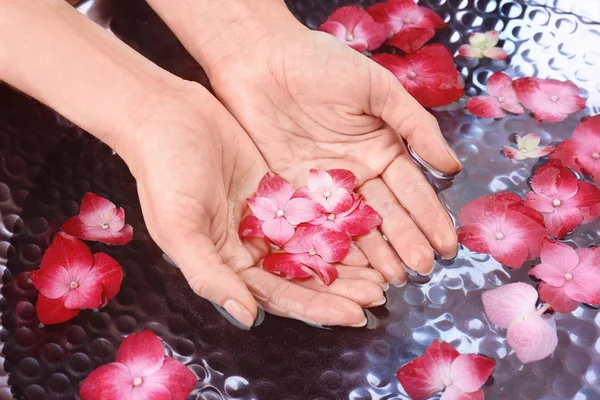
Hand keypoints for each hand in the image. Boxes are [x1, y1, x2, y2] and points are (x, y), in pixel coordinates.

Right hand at [118, 83, 385, 326]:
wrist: (166, 115)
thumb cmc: (164, 172)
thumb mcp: (180, 228)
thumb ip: (211, 275)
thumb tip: (248, 318)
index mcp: (226, 264)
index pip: (278, 297)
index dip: (317, 309)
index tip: (356, 314)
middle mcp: (248, 247)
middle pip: (302, 278)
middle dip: (340, 289)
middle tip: (380, 294)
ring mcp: (264, 219)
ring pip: (312, 248)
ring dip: (345, 262)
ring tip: (382, 270)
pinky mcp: (277, 191)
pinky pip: (312, 213)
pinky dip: (337, 225)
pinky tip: (365, 230)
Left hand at [202, 20, 460, 285]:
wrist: (261, 60)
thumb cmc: (321, 64)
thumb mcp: (376, 88)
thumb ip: (414, 125)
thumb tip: (452, 167)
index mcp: (382, 148)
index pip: (411, 190)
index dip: (429, 217)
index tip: (447, 245)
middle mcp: (358, 173)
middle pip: (386, 214)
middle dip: (406, 242)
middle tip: (422, 270)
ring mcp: (326, 187)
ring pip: (354, 226)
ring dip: (375, 253)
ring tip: (393, 279)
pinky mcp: (293, 193)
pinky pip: (317, 224)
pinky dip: (334, 247)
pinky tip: (350, 269)